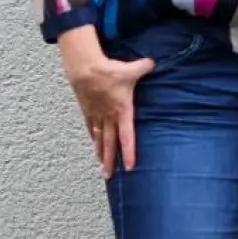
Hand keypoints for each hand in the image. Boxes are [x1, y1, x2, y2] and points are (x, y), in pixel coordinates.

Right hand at [58, 27, 154, 178]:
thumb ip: (144, 67)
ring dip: (101, 153)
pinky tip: (95, 144)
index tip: (130, 167)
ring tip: (102, 167)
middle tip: (109, 176)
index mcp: (121, 111)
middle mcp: (108, 117)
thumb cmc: (108, 72)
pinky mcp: (87, 110)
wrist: (84, 69)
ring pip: (99, 139)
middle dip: (110, 161)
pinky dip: (94, 137)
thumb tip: (153, 63)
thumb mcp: (131, 70)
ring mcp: (96, 115)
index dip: (129, 152)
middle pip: (110, 144)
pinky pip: (91, 127)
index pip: (126, 136)